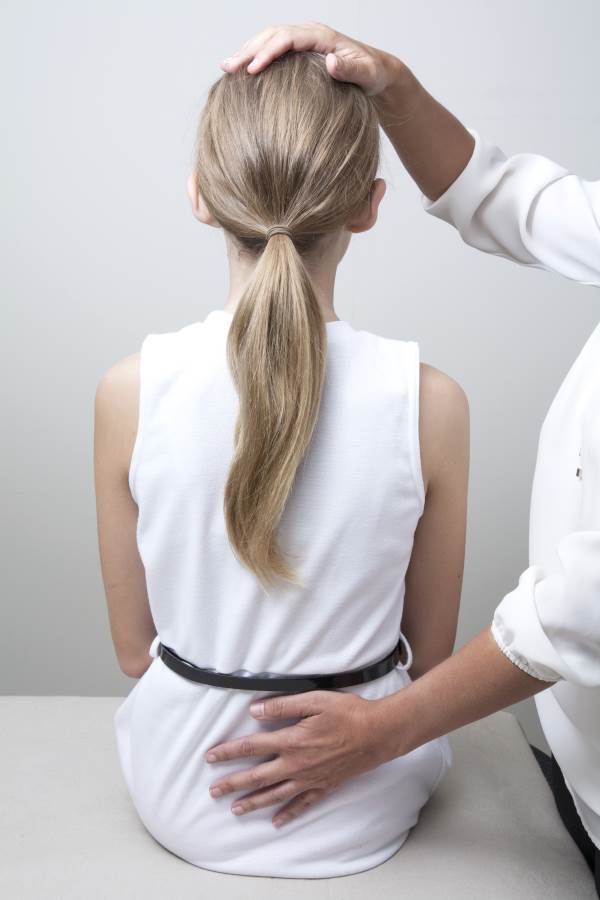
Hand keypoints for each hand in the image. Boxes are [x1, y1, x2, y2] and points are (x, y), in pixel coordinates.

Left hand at [205, 689, 390, 827]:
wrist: (378, 733)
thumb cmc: (347, 713)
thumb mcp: (313, 701)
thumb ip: (282, 706)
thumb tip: (254, 710)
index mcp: (291, 741)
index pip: (251, 747)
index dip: (229, 752)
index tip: (210, 756)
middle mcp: (296, 765)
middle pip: (257, 777)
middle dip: (232, 784)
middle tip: (213, 791)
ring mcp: (310, 779)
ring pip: (275, 795)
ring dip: (253, 803)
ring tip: (235, 809)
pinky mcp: (325, 786)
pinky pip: (302, 804)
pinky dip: (288, 814)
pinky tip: (277, 822)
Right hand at [219, 20, 402, 99]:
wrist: (377, 72)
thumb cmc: (372, 75)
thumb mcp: (367, 74)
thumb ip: (350, 69)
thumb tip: (331, 62)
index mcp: (321, 37)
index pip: (287, 38)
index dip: (268, 53)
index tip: (252, 70)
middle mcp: (309, 34)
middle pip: (272, 35)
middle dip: (248, 50)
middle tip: (228, 68)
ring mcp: (303, 41)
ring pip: (268, 39)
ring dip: (246, 52)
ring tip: (226, 68)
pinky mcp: (300, 51)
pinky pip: (273, 49)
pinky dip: (255, 57)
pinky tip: (242, 71)